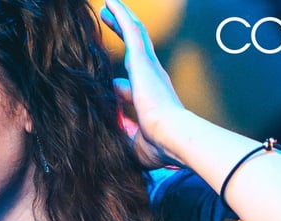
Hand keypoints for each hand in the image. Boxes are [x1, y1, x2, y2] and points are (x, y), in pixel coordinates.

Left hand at [100, 0, 185, 166]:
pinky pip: (131, 31)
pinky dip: (120, 16)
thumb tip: (108, 133)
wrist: (172, 136)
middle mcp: (153, 78)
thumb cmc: (158, 147)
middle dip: (123, 36)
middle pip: (137, 50)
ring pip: (135, 34)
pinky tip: (110, 4)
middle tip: (110, 22)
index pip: (131, 86)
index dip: (118, 87)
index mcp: (151, 99)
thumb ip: (122, 136)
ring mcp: (149, 67)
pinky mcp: (143, 61)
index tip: (109, 87)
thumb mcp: (132, 143)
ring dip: (121, 19)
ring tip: (108, 7)